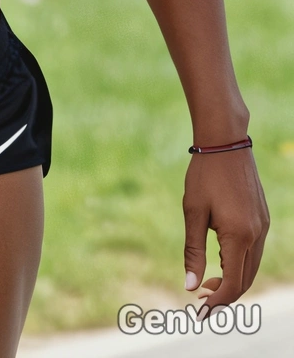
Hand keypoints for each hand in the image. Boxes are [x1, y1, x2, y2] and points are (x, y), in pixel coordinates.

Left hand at [183, 149, 269, 316]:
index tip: (199, 310)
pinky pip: (254, 250)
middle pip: (245, 280)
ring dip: (233, 278)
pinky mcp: (262, 218)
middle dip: (225, 294)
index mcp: (238, 236)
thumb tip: (191, 286)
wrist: (225, 142)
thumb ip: (193, 251)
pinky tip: (220, 256)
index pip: (233, 284)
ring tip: (208, 279)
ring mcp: (263, 226)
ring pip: (251, 266)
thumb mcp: (193, 212)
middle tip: (201, 297)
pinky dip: (239, 262)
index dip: (217, 301)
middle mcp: (256, 235)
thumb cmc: (204, 175)